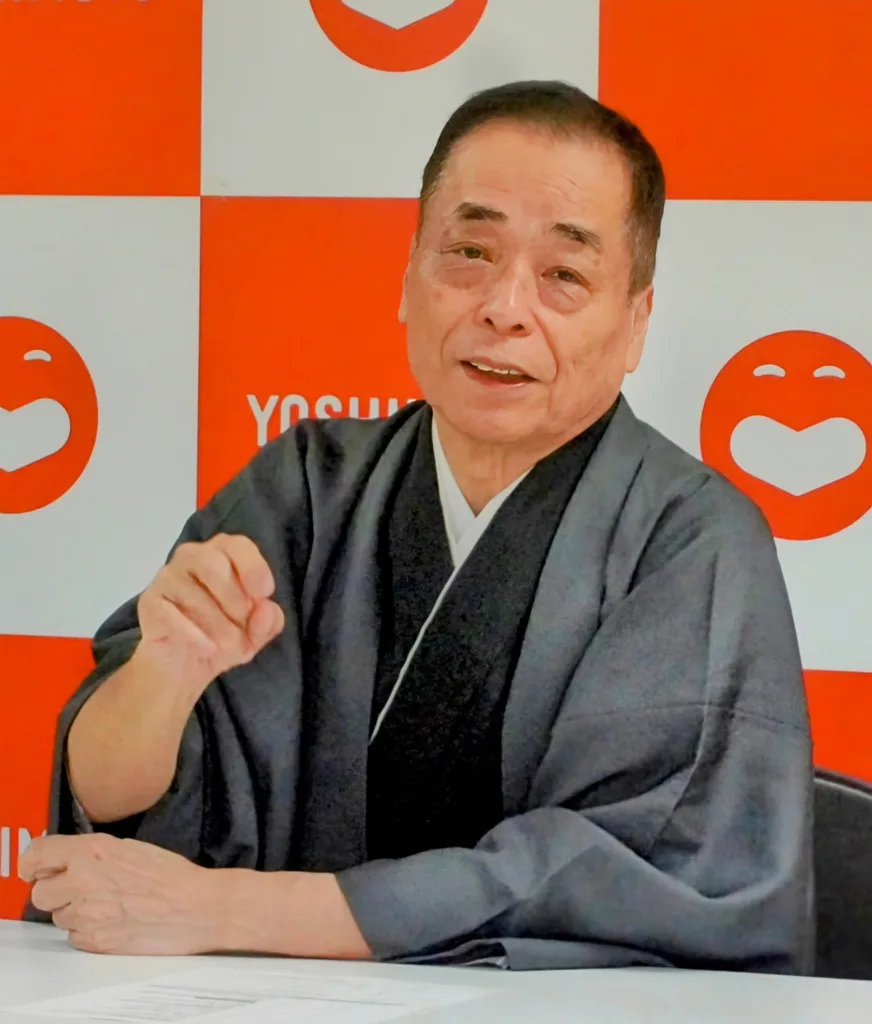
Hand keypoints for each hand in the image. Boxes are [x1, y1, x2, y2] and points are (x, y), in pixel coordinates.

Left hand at [21, 834, 222, 955]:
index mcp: (93, 851)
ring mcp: (86, 914)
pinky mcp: (94, 942)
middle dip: (54, 892)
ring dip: (74, 912)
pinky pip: (75, 937)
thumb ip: (93, 853)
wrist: (196, 907)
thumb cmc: (172, 876)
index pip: (37, 854)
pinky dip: (88, 931)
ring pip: (58, 917)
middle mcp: (83, 881)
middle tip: (76, 889)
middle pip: (40, 893)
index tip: (35, 868)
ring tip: (106, 905)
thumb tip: (67, 860)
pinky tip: (113, 920)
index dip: (32, 863)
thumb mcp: (129, 847)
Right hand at [134, 533, 284, 694]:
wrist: (184, 665)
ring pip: (193, 593)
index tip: (264, 594)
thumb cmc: (224, 637)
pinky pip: (171, 615)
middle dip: (235, 600)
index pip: (237, 545)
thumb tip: (267, 610)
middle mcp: (191, 557)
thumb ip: (268, 622)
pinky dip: (194, 635)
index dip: (253, 567)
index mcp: (222, 554)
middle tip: (243, 628)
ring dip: (219, 625)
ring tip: (228, 646)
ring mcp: (167, 577)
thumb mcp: (256, 634)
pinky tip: (207, 649)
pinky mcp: (149, 602)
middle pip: (213, 563)